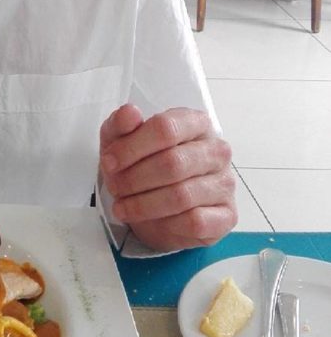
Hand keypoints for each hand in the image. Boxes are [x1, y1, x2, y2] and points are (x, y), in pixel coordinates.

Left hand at [99, 104, 236, 251]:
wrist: (155, 205)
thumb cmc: (141, 166)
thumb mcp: (121, 141)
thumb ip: (121, 124)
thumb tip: (130, 112)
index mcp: (195, 123)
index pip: (166, 127)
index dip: (132, 147)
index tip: (109, 162)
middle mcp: (216, 150)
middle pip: (173, 163)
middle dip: (134, 179)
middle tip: (115, 188)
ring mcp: (224, 183)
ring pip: (182, 195)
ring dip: (144, 205)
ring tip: (124, 207)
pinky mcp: (226, 215)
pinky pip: (195, 221)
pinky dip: (165, 224)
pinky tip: (151, 221)